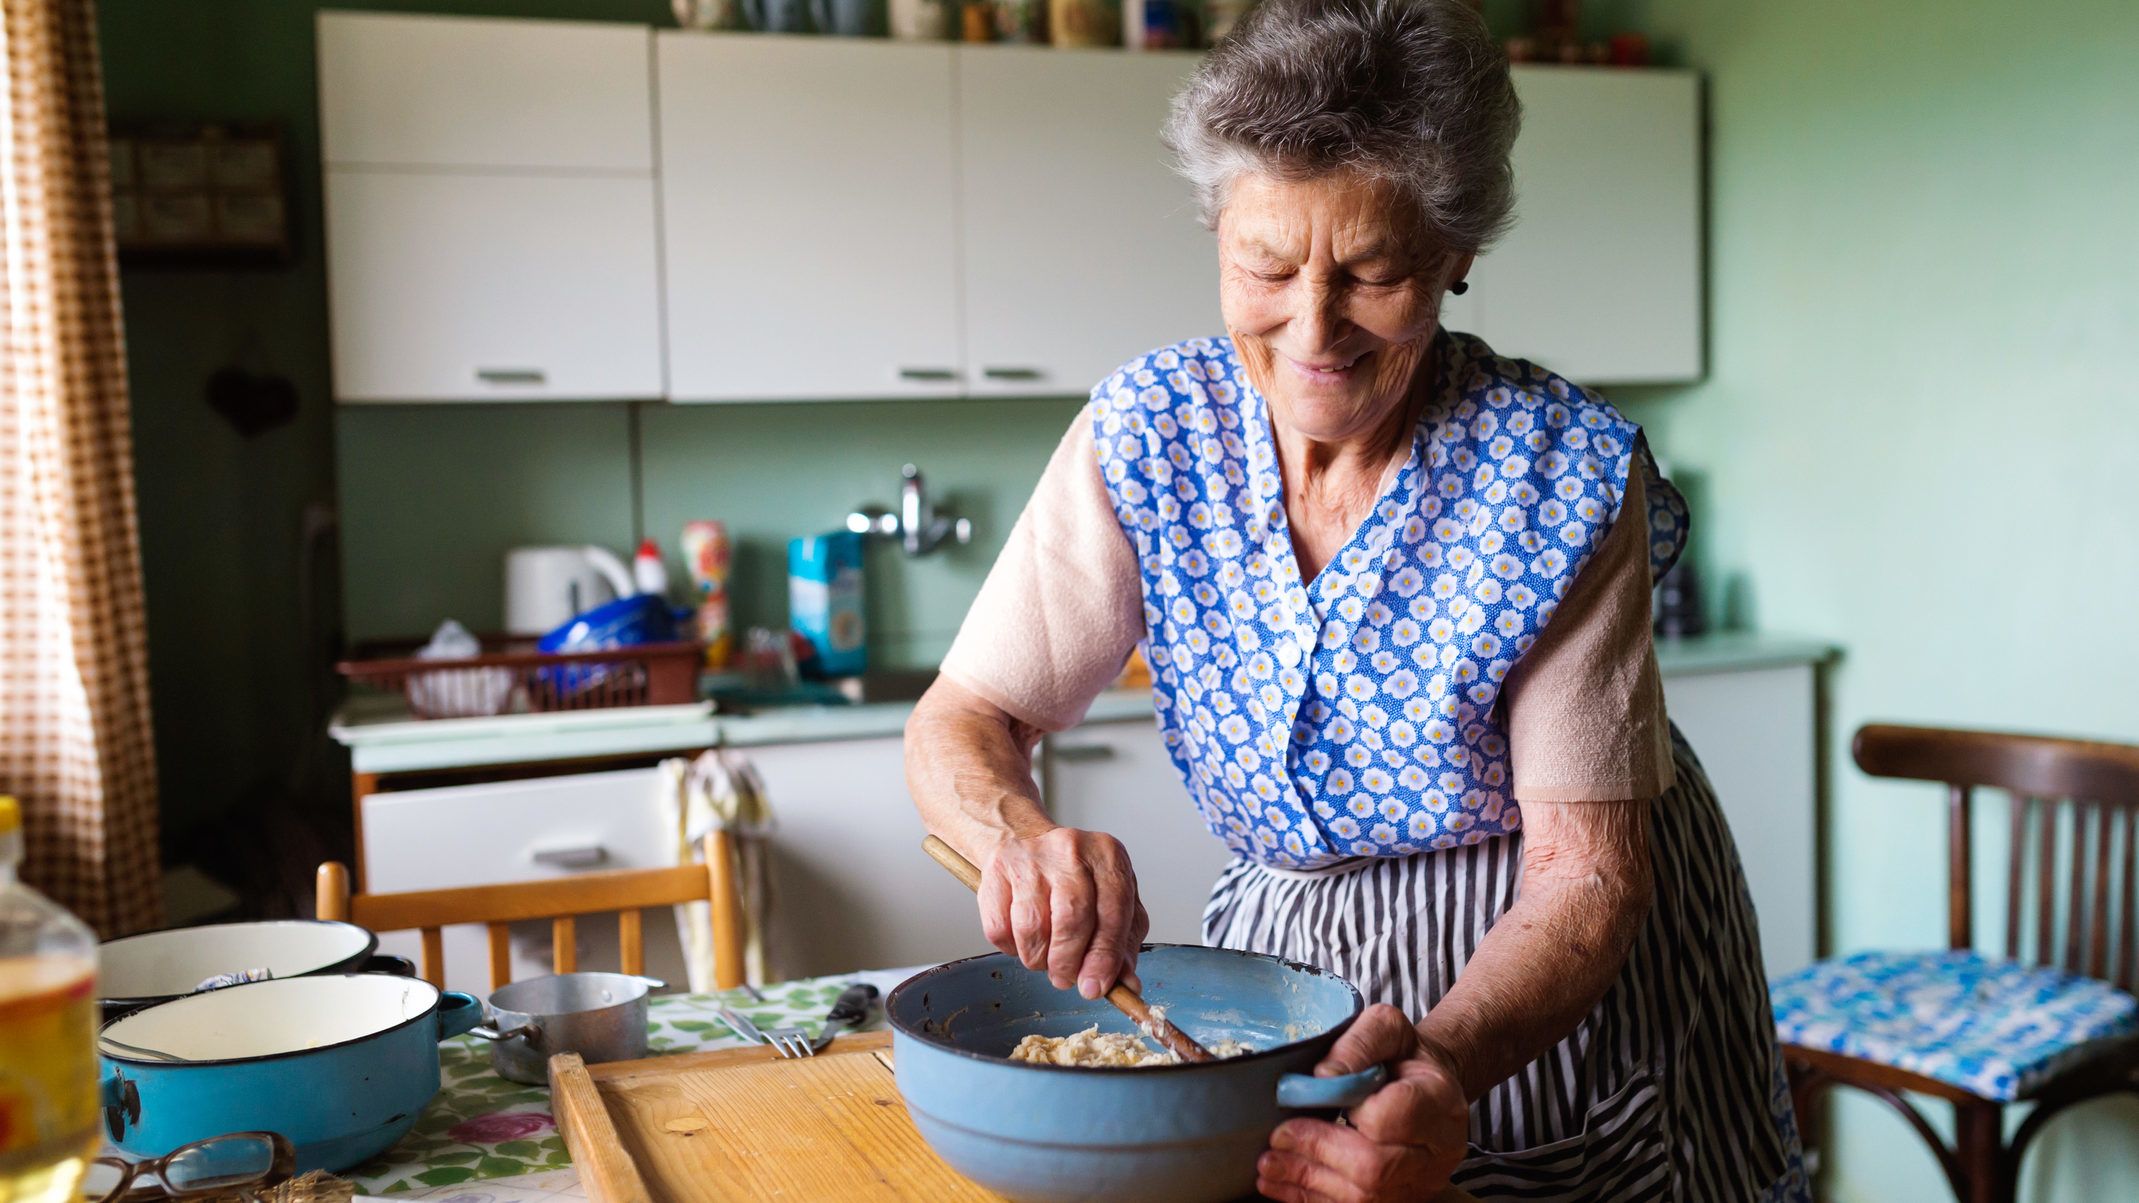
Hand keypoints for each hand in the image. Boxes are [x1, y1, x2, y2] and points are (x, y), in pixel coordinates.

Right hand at [978, 825, 1149, 998]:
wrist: (1026, 842)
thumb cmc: (1075, 878)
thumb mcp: (1112, 902)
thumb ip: (1123, 944)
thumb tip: (1127, 985)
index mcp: (1108, 857)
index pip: (1113, 913)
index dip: (1104, 958)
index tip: (1095, 987)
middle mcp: (1071, 851)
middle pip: (1071, 919)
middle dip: (1068, 962)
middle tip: (1066, 978)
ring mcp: (1031, 858)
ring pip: (1032, 926)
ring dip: (1038, 958)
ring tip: (1045, 957)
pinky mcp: (997, 869)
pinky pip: (999, 927)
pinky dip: (1011, 947)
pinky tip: (1023, 940)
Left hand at [1257, 1004, 1468, 1202]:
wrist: (1426, 1086)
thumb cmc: (1403, 1055)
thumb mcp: (1386, 1029)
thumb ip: (1358, 1044)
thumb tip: (1323, 1077)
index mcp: (1437, 1099)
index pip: (1392, 1117)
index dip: (1350, 1112)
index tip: (1313, 1097)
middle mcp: (1437, 1149)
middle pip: (1375, 1167)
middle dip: (1318, 1152)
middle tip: (1278, 1137)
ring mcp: (1422, 1182)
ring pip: (1364, 1197)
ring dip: (1308, 1181)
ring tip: (1269, 1163)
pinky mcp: (1400, 1199)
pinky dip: (1311, 1198)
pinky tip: (1282, 1183)